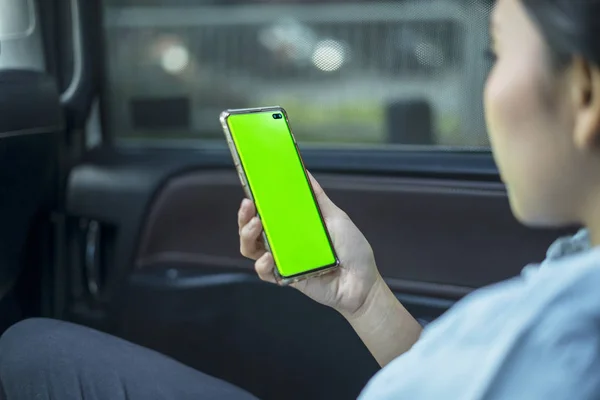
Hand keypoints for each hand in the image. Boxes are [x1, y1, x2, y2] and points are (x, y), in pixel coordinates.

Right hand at [238, 172, 380, 316]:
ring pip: (251, 249)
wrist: (362, 281)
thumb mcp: (336, 217)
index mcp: (293, 225)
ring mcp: (283, 260)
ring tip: (256, 226)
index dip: (254, 201)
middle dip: (244, 217)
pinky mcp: (285, 278)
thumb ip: (318, 198)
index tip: (250, 188)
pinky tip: (269, 257)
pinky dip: (262, 265)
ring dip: (248, 236)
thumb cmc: (352, 249)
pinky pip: (265, 273)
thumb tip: (304, 172)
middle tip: (248, 205)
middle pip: (252, 229)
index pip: (266, 212)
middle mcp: (284, 241)